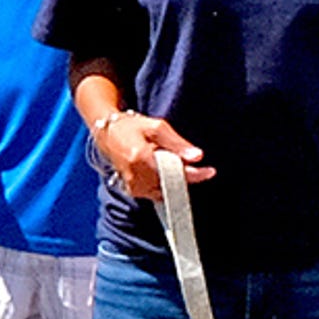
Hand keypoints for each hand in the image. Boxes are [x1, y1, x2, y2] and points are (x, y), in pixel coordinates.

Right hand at [92, 111, 212, 196]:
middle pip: (171, 183)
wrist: (107, 135)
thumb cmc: (131, 127)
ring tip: (166, 160)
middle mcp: (135, 176)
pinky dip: (164, 183)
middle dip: (184, 175)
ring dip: (174, 179)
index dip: (194, 174)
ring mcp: (133, 186)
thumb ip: (177, 143)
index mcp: (140, 157)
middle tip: (188, 162)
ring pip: (165, 190)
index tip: (210, 171)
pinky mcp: (133, 191)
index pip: (173, 172)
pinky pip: (157, 192)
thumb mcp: (156, 127)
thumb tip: (198, 156)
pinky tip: (159, 168)